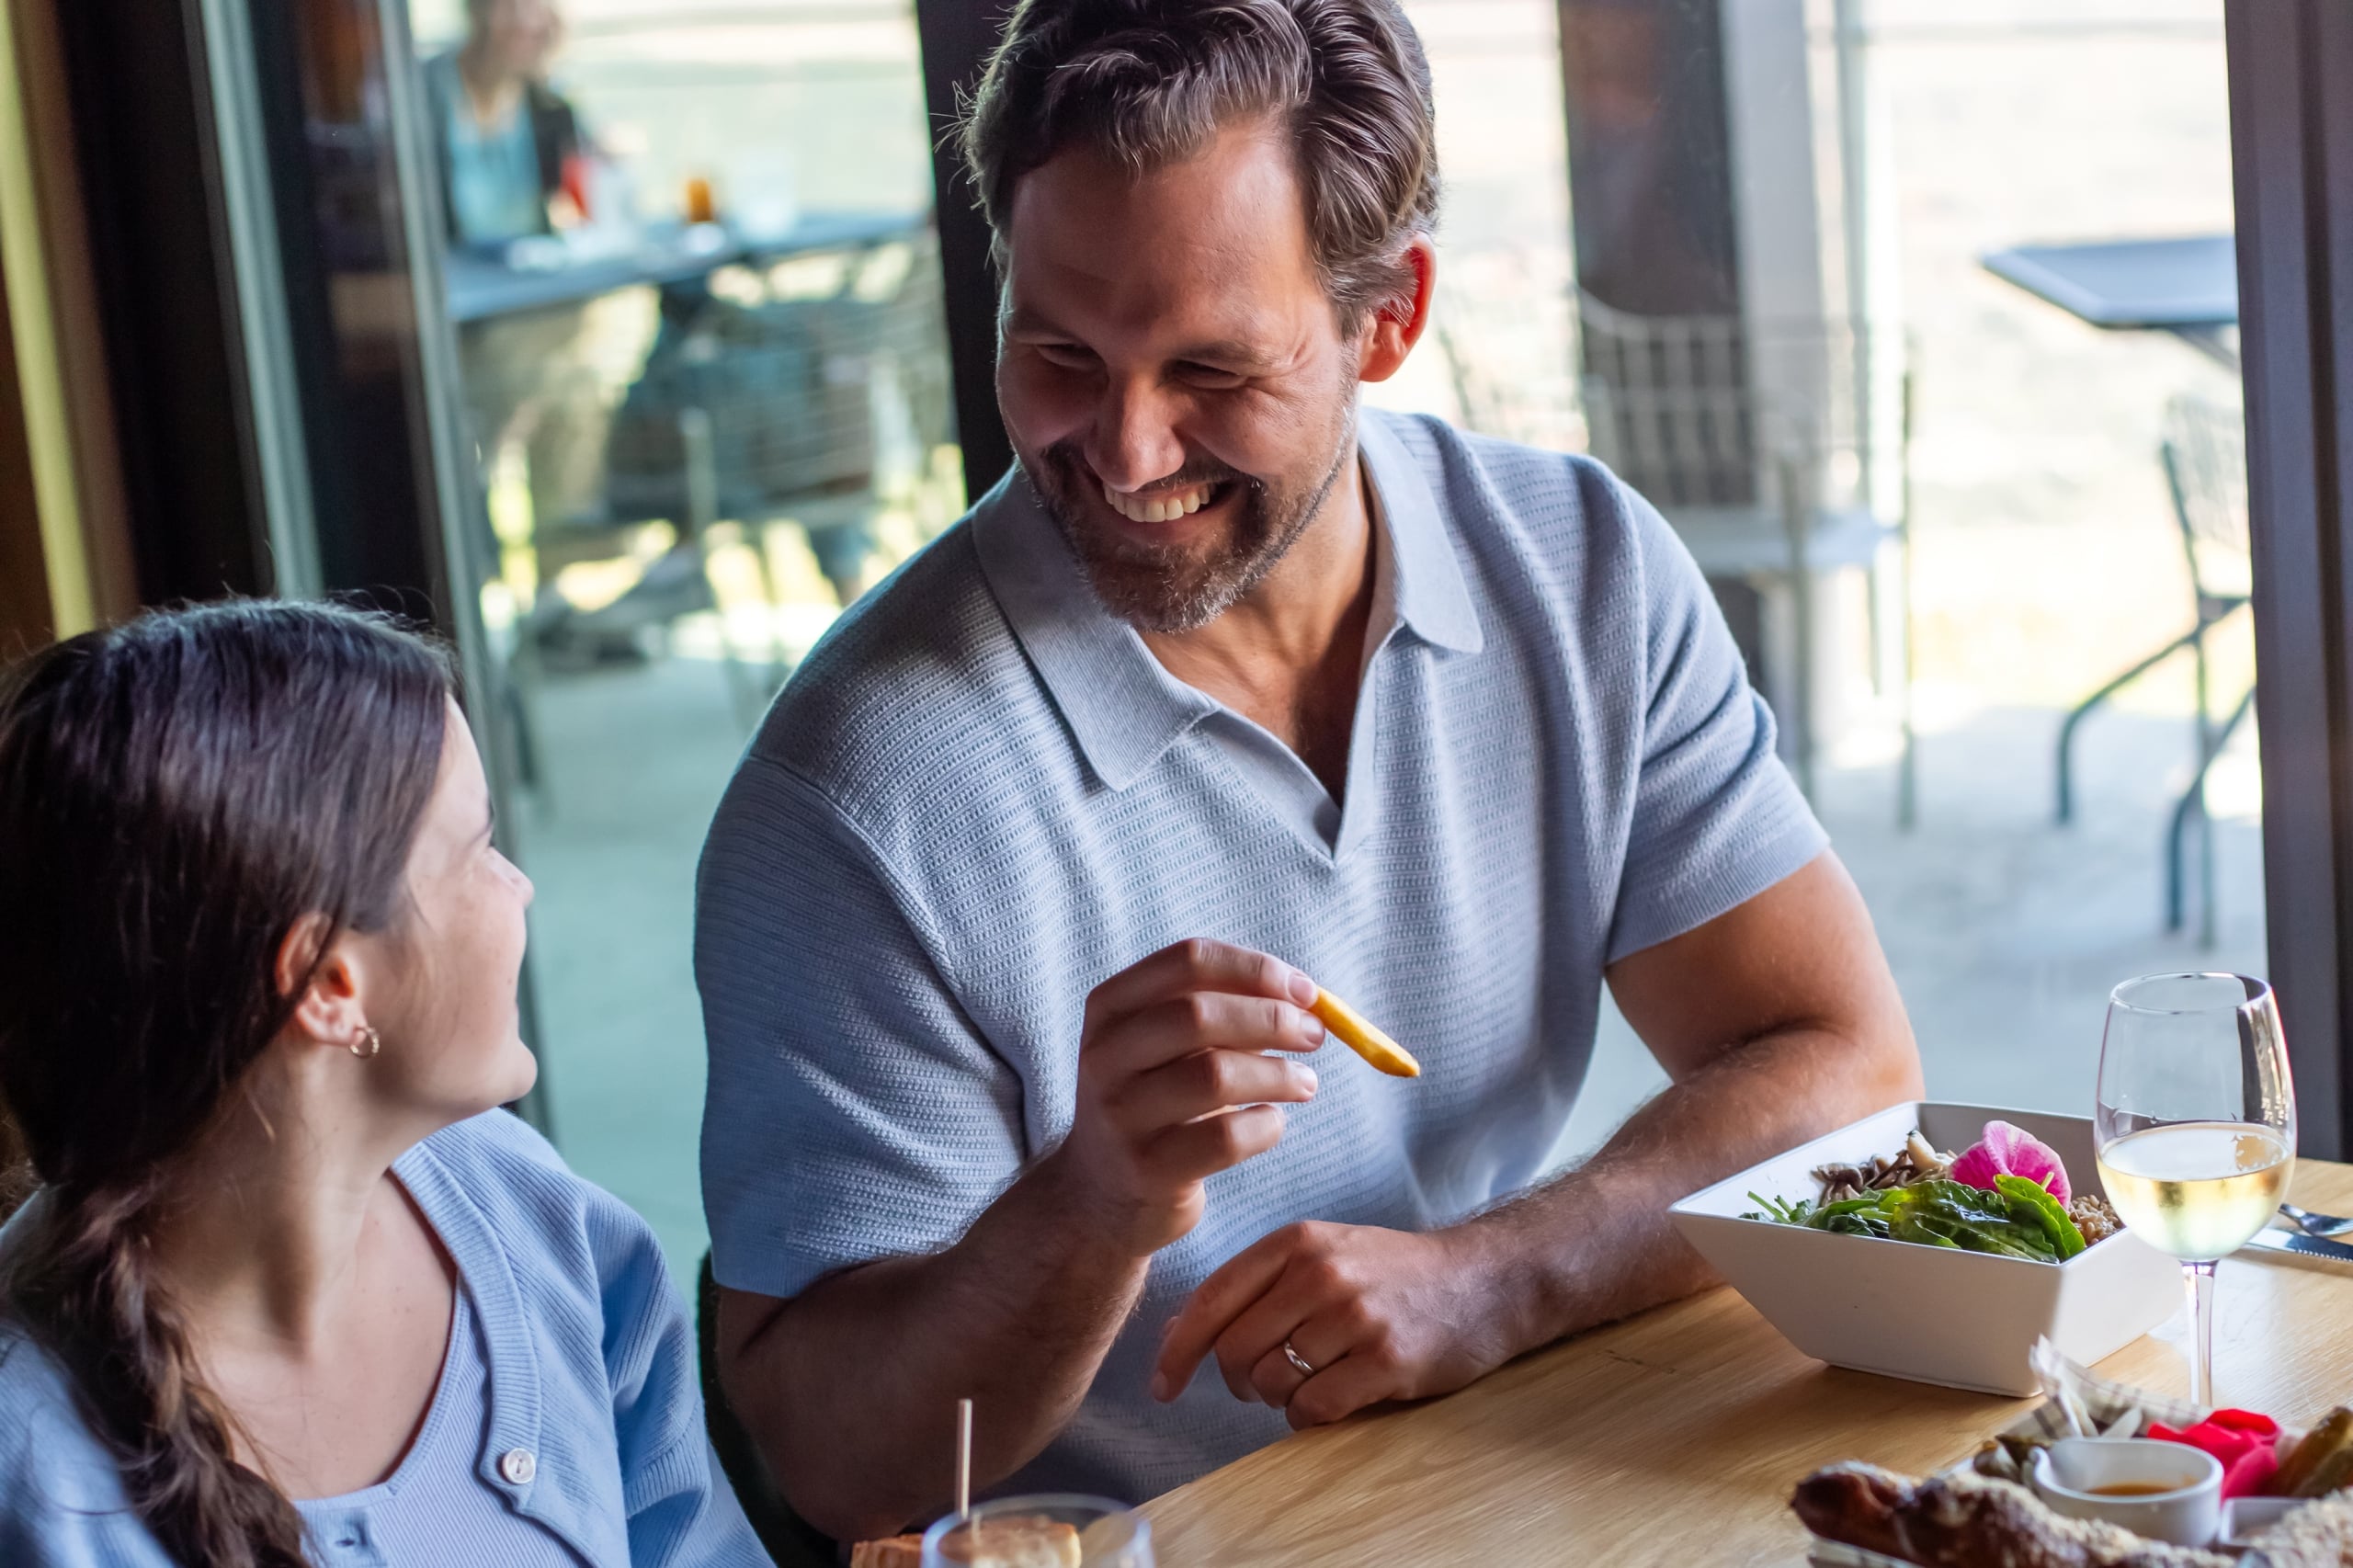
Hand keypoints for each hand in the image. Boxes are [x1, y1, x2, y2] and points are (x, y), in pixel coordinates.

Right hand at [1041, 939, 1326, 1257]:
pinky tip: (1271, 1123)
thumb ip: (1224, 1011)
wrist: (1104, 1193)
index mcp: (1111, 1007)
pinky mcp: (1146, 1169)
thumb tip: (1303, 997)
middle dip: (1273, 1019)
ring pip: (1215, 1075)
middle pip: (1199, 1014)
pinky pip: (1225, 1138)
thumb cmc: (1158, 1101)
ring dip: (1278, 1074)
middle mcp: (1105, 1055)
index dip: (1256, 970)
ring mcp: (1120, 1115)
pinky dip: (1266, 1125)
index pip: (1189, 961)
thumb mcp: (1170, 1046)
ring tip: (1305, 1083)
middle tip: (1315, 1035)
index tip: (1305, 992)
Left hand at [1150, 1221, 1518, 1426]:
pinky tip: (1334, 1400)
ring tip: (1312, 1381)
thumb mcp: (1319, 1257)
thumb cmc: (1391, 1274)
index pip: (1212, 1298)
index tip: (1162, 1385)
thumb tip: (1170, 1336)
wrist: (1484, 1280)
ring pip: (1273, 1382)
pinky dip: (1311, 1417)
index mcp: (1296, 1241)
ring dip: (1281, 1398)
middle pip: (1234, 1349)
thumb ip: (1250, 1289)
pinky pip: (1314, 1408)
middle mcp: (1320, 1272)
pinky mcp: (1386, 1359)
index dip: (1178, 1349)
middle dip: (1238, 1380)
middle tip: (1263, 1384)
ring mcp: (1355, 1315)